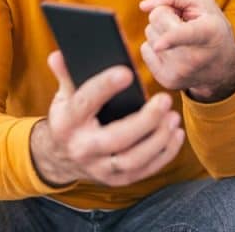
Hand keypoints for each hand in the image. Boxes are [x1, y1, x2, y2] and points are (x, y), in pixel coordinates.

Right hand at [30, 51, 185, 187]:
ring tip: (173, 117)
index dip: (105, 87)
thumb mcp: (64, 95)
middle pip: (115, 139)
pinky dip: (164, 154)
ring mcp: (99, 168)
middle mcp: (82, 148)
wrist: (61, 157)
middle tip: (164, 100)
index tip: (127, 72)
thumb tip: (58, 55)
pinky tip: (175, 134)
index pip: (85, 103)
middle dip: (144, 121)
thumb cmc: (70, 116)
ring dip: (157, 140)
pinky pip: (144, 171)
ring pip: (132, 160)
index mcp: (67, 122)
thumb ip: (67, 74)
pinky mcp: (116, 180)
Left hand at [139, 0, 234, 102]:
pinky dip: (156, 46)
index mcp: (208, 33)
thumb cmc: (212, 26)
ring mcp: (179, 71)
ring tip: (182, 39)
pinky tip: (174, 51)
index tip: (159, 45)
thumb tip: (144, 6)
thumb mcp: (203, 1)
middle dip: (166, 14)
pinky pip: (145, 49)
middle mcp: (193, 56)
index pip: (185, 34)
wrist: (223, 66)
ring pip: (149, 33)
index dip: (171, 38)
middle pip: (156, 18)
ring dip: (161, 31)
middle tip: (184, 23)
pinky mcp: (167, 80)